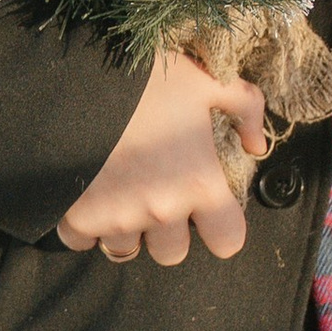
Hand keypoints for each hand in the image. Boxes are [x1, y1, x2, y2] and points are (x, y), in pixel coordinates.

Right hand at [57, 49, 270, 266]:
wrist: (74, 77)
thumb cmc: (146, 78)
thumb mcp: (206, 80)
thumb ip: (244, 108)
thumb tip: (257, 145)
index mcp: (199, 182)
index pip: (228, 241)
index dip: (220, 227)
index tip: (207, 209)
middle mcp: (162, 210)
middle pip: (173, 253)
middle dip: (167, 230)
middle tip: (155, 193)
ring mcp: (118, 218)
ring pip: (127, 250)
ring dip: (125, 228)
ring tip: (119, 191)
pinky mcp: (78, 218)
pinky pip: (83, 243)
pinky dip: (83, 226)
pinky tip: (86, 194)